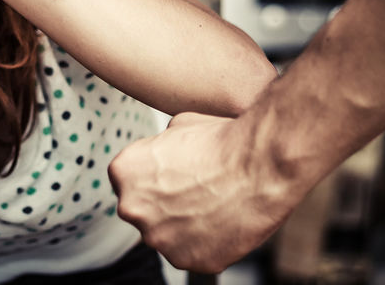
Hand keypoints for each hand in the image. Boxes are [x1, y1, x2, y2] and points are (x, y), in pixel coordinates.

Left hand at [108, 110, 299, 272]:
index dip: (155, 177)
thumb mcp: (179, 124)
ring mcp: (159, 239)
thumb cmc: (223, 142)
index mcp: (123, 172)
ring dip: (185, 224)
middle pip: (145, 210)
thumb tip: (164, 151)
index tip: (176, 175)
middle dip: (166, 203)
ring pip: (168, 235)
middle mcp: (132, 208)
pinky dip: (207, 242)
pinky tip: (224, 221)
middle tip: (197, 190)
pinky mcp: (188, 261)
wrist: (260, 166)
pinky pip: (193, 253)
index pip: (130, 180)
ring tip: (215, 204)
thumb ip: (160, 145)